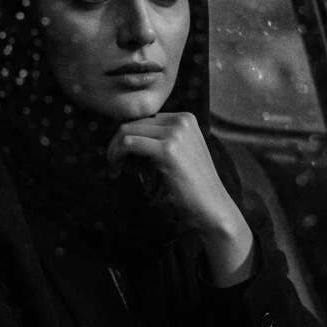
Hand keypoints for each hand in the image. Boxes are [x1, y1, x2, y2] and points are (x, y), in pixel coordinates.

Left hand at [108, 112, 254, 285]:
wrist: (212, 208)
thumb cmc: (191, 187)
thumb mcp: (175, 155)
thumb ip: (154, 141)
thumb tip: (118, 136)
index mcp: (185, 118)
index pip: (143, 119)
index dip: (128, 138)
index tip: (123, 159)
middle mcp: (181, 120)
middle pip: (132, 122)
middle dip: (117, 144)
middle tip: (114, 166)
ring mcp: (176, 133)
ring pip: (126, 131)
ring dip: (113, 151)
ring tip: (115, 170)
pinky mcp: (167, 149)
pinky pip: (127, 143)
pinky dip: (115, 157)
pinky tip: (116, 173)